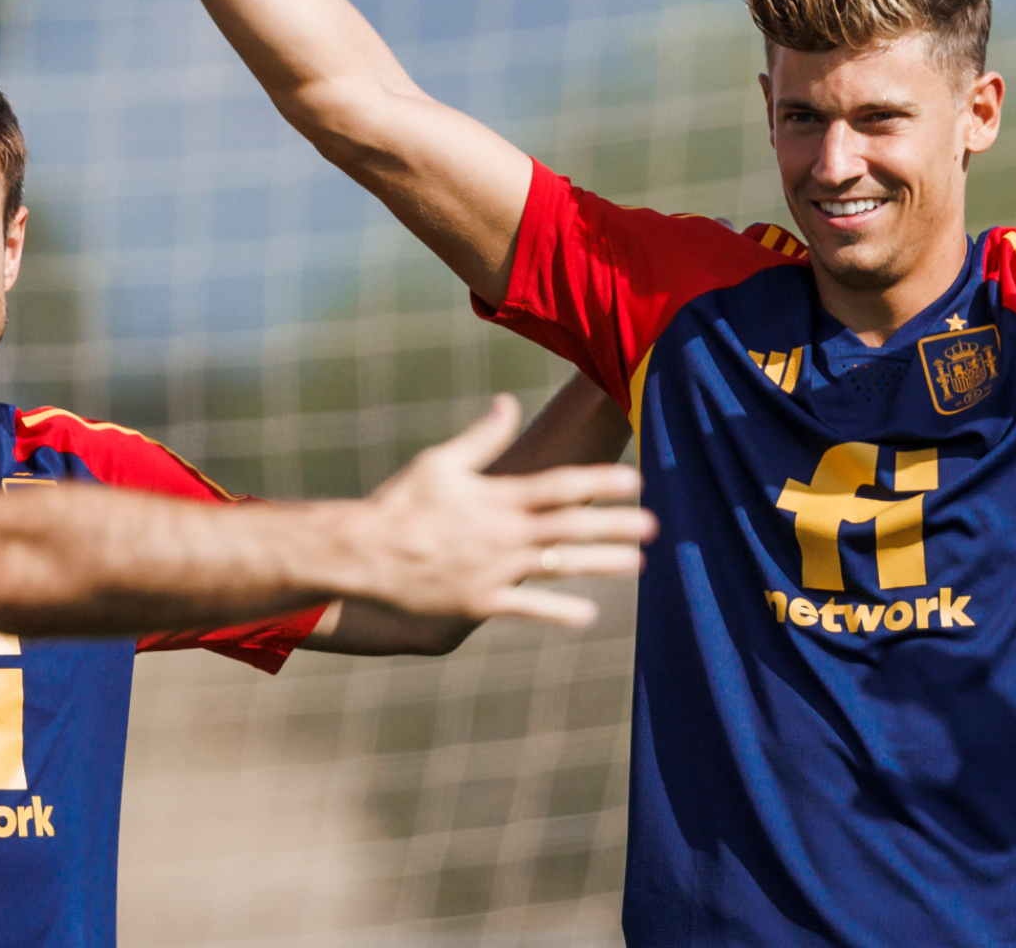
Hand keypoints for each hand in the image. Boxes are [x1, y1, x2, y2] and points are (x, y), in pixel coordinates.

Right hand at [348, 395, 653, 627]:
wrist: (363, 554)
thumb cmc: (401, 503)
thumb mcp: (440, 462)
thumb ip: (482, 437)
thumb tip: (508, 402)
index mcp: (498, 496)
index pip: (560, 485)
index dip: (599, 482)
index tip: (634, 480)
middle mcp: (503, 532)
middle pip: (570, 525)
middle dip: (614, 524)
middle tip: (653, 524)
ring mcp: (494, 569)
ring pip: (558, 565)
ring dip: (600, 563)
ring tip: (637, 564)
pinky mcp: (480, 602)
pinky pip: (526, 608)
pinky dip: (557, 612)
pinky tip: (588, 614)